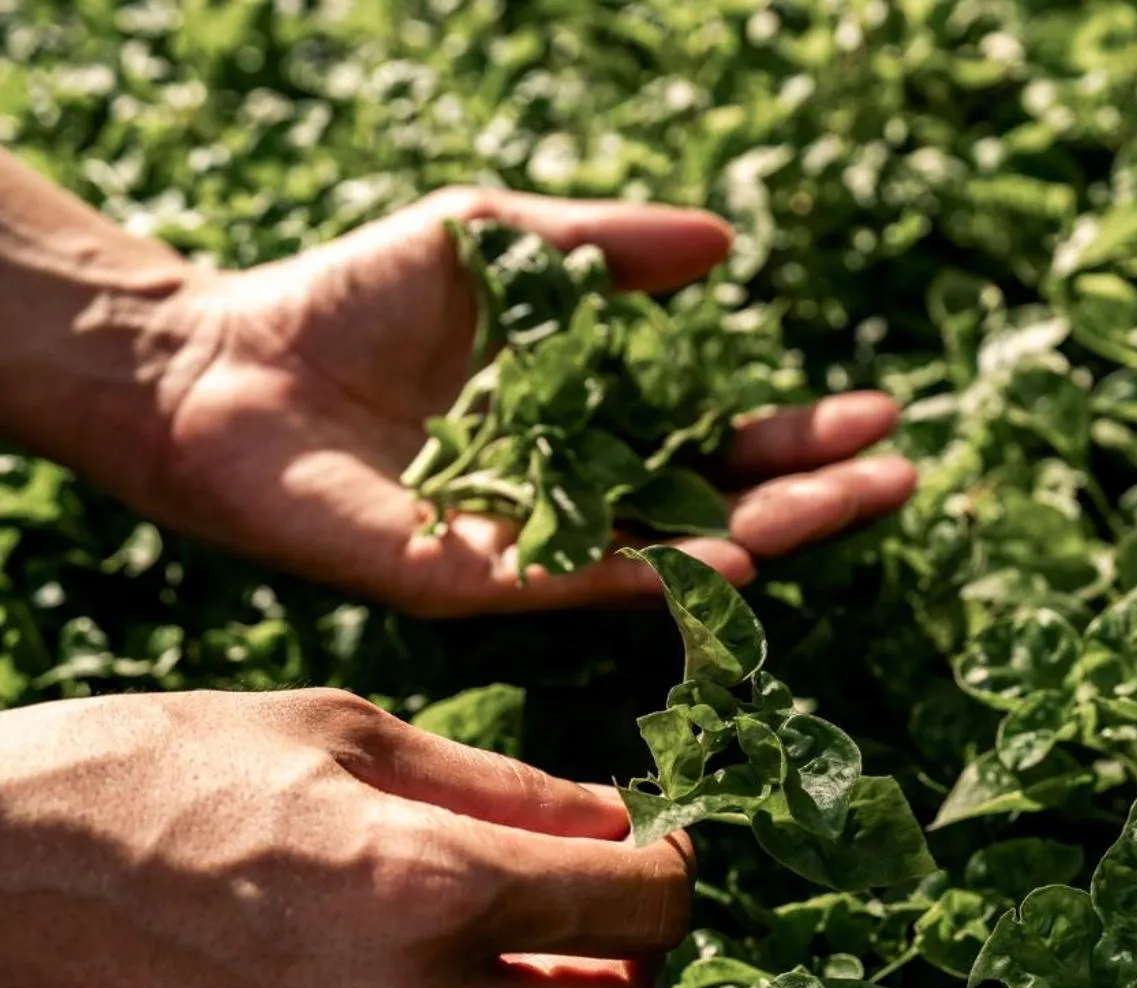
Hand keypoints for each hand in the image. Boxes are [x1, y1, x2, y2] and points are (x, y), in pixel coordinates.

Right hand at [0, 689, 690, 987]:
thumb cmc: (132, 779)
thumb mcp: (328, 734)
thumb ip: (498, 788)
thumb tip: (611, 822)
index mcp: (429, 886)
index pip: (642, 911)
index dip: (670, 875)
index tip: (656, 855)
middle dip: (633, 965)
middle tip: (598, 915)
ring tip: (524, 964)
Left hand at [133, 188, 915, 615]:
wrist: (219, 361)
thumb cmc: (351, 297)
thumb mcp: (499, 242)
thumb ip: (606, 248)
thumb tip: (728, 243)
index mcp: (588, 426)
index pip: (720, 442)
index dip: (798, 434)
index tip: (880, 415)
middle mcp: (573, 498)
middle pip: (720, 506)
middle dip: (815, 492)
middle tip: (902, 473)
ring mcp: (528, 548)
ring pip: (668, 554)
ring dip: (765, 534)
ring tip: (849, 502)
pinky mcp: (467, 579)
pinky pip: (575, 581)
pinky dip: (653, 572)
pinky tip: (730, 555)